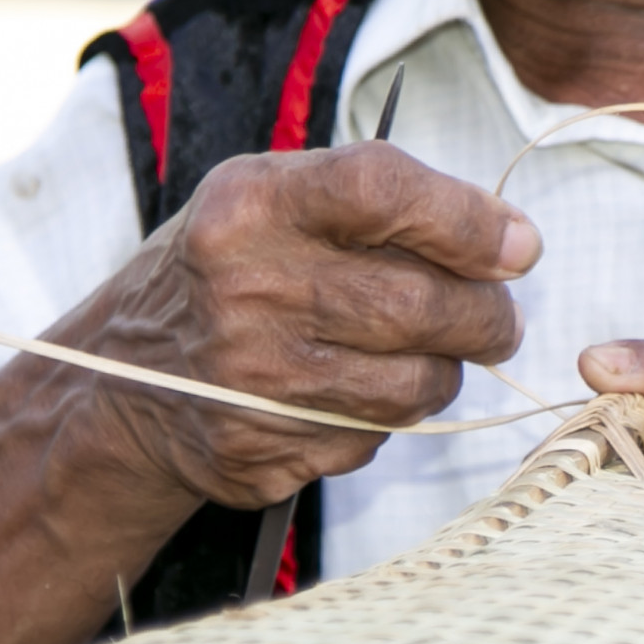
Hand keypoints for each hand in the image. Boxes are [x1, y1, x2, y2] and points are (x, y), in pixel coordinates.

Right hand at [72, 142, 539, 513]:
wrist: (124, 378)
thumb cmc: (232, 268)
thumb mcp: (275, 198)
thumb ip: (383, 200)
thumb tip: (511, 244)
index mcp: (249, 205)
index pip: (384, 191)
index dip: (470, 221)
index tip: (520, 246)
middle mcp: (245, 290)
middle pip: (418, 304)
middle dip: (488, 315)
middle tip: (500, 317)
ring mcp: (248, 381)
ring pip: (414, 383)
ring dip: (447, 370)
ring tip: (434, 350)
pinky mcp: (256, 452)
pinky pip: (374, 438)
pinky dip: (390, 415)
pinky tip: (360, 389)